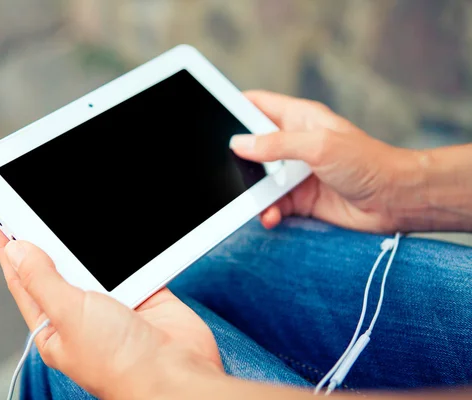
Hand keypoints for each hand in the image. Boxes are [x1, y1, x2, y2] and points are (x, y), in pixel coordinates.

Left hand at [0, 214, 221, 399]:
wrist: (176, 375)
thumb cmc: (121, 363)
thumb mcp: (69, 316)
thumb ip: (42, 280)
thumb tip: (16, 250)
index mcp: (53, 326)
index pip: (21, 278)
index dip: (6, 246)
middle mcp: (79, 314)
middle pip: (56, 264)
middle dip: (45, 236)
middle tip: (31, 202)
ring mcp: (111, 302)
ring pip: (92, 261)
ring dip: (85, 240)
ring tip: (65, 211)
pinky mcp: (141, 293)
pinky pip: (127, 262)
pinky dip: (124, 248)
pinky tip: (112, 229)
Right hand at [231, 91, 422, 232]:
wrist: (394, 201)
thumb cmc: (366, 162)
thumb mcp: (318, 145)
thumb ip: (276, 144)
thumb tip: (238, 144)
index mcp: (298, 118)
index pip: (257, 105)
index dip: (233, 106)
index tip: (209, 115)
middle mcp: (293, 144)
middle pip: (251, 146)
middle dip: (236, 159)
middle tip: (222, 169)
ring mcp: (295, 172)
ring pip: (257, 180)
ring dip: (250, 192)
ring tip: (251, 201)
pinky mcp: (299, 199)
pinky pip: (272, 204)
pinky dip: (267, 212)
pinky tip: (271, 217)